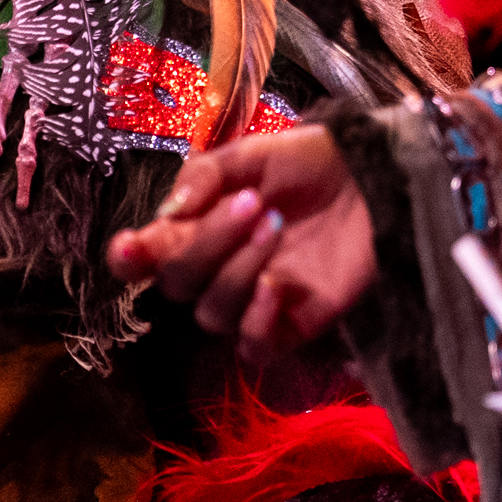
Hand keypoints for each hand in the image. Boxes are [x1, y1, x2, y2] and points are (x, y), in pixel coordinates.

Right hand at [106, 125, 377, 361]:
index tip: (133, 246)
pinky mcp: (292, 325)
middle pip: (176, 283)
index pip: (142, 258)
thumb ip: (204, 177)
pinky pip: (253, 347)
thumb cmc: (308, 163)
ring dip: (238, 270)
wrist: (374, 177)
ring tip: (276, 226)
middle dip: (207, 243)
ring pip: (211, 312)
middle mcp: (215, 268)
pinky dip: (256, 323)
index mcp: (194, 228)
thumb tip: (168, 214)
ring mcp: (251, 299)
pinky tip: (276, 287)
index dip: (127, 260)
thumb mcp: (252, 154)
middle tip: (253, 203)